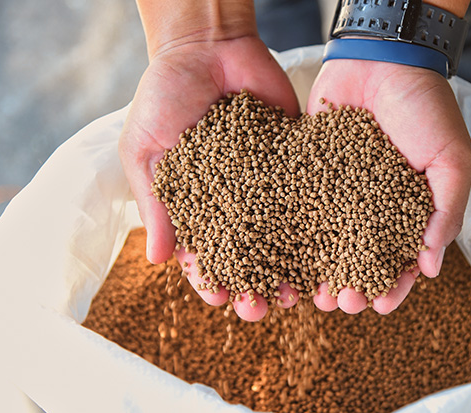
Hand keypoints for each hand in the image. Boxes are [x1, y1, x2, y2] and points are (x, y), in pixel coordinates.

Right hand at [118, 36, 300, 320]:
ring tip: (296, 294)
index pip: (204, 252)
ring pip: (281, 234)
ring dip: (287, 267)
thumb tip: (158, 260)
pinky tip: (323, 248)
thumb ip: (156, 202)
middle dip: (252, 284)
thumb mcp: (147, 150)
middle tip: (260, 309)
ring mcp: (267, 183)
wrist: (205, 46)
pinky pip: (306, 194)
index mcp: (197, 204)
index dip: (210, 278)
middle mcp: (235, 201)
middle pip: (247, 254)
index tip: (218, 296)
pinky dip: (315, 223)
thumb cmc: (164, 96)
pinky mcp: (294, 160)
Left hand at [307, 59, 470, 314]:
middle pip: (358, 256)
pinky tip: (282, 254)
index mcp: (408, 208)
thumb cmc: (426, 107)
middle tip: (341, 302)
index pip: (401, 258)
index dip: (392, 285)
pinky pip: (300, 206)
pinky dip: (291, 231)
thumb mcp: (452, 159)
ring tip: (311, 293)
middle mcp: (371, 205)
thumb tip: (431, 266)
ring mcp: (338, 190)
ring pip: (326, 240)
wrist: (383, 58)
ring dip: (319, 269)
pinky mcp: (309, 170)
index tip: (379, 306)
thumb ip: (447, 210)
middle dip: (351, 284)